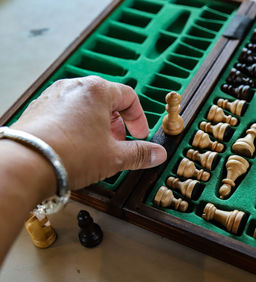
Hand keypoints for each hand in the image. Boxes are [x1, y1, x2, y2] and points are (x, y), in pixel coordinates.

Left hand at [11, 76, 166, 190]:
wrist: (25, 164)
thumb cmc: (69, 153)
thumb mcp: (114, 156)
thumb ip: (140, 153)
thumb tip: (157, 154)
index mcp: (97, 91)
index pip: (129, 97)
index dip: (139, 118)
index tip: (139, 134)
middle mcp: (74, 87)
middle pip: (106, 100)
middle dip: (117, 124)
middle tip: (119, 143)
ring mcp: (53, 96)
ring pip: (85, 106)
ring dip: (97, 125)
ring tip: (97, 148)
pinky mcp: (38, 109)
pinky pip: (65, 113)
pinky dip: (76, 127)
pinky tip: (75, 148)